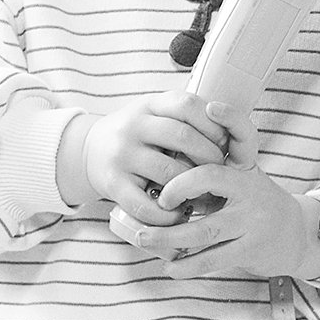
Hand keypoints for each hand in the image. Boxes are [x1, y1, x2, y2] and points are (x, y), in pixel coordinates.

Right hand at [81, 88, 229, 226]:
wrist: (88, 151)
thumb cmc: (137, 136)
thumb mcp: (155, 114)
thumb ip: (186, 119)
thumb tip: (231, 135)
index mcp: (150, 105)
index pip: (188, 105)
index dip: (213, 124)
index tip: (224, 142)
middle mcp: (134, 125)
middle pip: (183, 137)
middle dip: (210, 158)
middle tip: (219, 173)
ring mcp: (122, 154)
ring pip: (169, 172)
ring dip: (192, 189)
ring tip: (203, 196)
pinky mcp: (112, 183)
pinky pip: (145, 204)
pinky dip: (167, 215)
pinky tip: (177, 214)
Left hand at [130, 101, 315, 280]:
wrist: (296, 234)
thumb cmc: (255, 203)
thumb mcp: (241, 178)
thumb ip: (209, 172)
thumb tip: (156, 171)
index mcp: (243, 169)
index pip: (217, 156)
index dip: (188, 168)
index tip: (165, 180)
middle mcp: (250, 191)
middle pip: (208, 183)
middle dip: (173, 192)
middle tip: (150, 204)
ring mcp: (252, 222)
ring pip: (204, 229)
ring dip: (169, 237)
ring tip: (144, 239)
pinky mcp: (252, 249)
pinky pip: (213, 258)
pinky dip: (188, 266)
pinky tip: (170, 269)